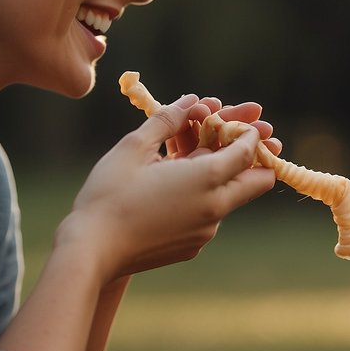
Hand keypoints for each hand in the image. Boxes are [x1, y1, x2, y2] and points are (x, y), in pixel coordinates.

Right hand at [60, 97, 276, 280]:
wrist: (91, 250)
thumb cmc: (110, 194)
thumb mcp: (135, 147)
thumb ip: (168, 120)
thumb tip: (190, 100)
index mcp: (207, 178)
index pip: (247, 152)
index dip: (249, 133)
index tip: (247, 121)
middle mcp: (216, 208)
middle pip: (257, 181)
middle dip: (255, 158)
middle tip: (244, 139)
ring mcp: (206, 231)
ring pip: (229, 197)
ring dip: (221, 175)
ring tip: (194, 154)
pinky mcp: (192, 246)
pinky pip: (208, 215)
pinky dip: (203, 196)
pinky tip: (176, 184)